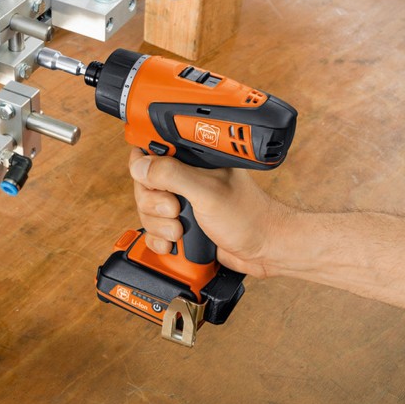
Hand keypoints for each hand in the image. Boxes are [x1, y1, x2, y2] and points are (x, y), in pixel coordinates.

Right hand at [128, 147, 290, 277]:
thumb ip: (172, 175)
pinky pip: (153, 232)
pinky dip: (159, 240)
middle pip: (143, 186)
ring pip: (146, 211)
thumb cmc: (247, 216)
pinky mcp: (180, 224)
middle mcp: (184, 178)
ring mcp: (181, 202)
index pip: (150, 153)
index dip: (144, 168)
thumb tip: (140, 166)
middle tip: (176, 209)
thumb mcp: (207, 191)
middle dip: (154, 204)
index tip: (153, 183)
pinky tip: (175, 243)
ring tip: (181, 229)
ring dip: (159, 225)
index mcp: (191, 160)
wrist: (264, 250)